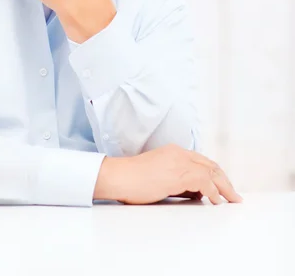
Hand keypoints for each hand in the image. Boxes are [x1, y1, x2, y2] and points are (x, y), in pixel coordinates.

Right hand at [94, 144, 242, 204]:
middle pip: (210, 165)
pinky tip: (216, 200)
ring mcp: (179, 162)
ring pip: (211, 172)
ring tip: (231, 199)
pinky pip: (204, 181)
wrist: (118, 176)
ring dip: (224, 187)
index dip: (215, 174)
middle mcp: (179, 153)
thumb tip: (196, 193)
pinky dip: (213, 191)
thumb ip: (178, 182)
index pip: (202, 161)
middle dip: (224, 180)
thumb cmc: (133, 180)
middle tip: (233, 195)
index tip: (223, 187)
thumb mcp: (160, 178)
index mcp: (174, 151)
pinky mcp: (178, 173)